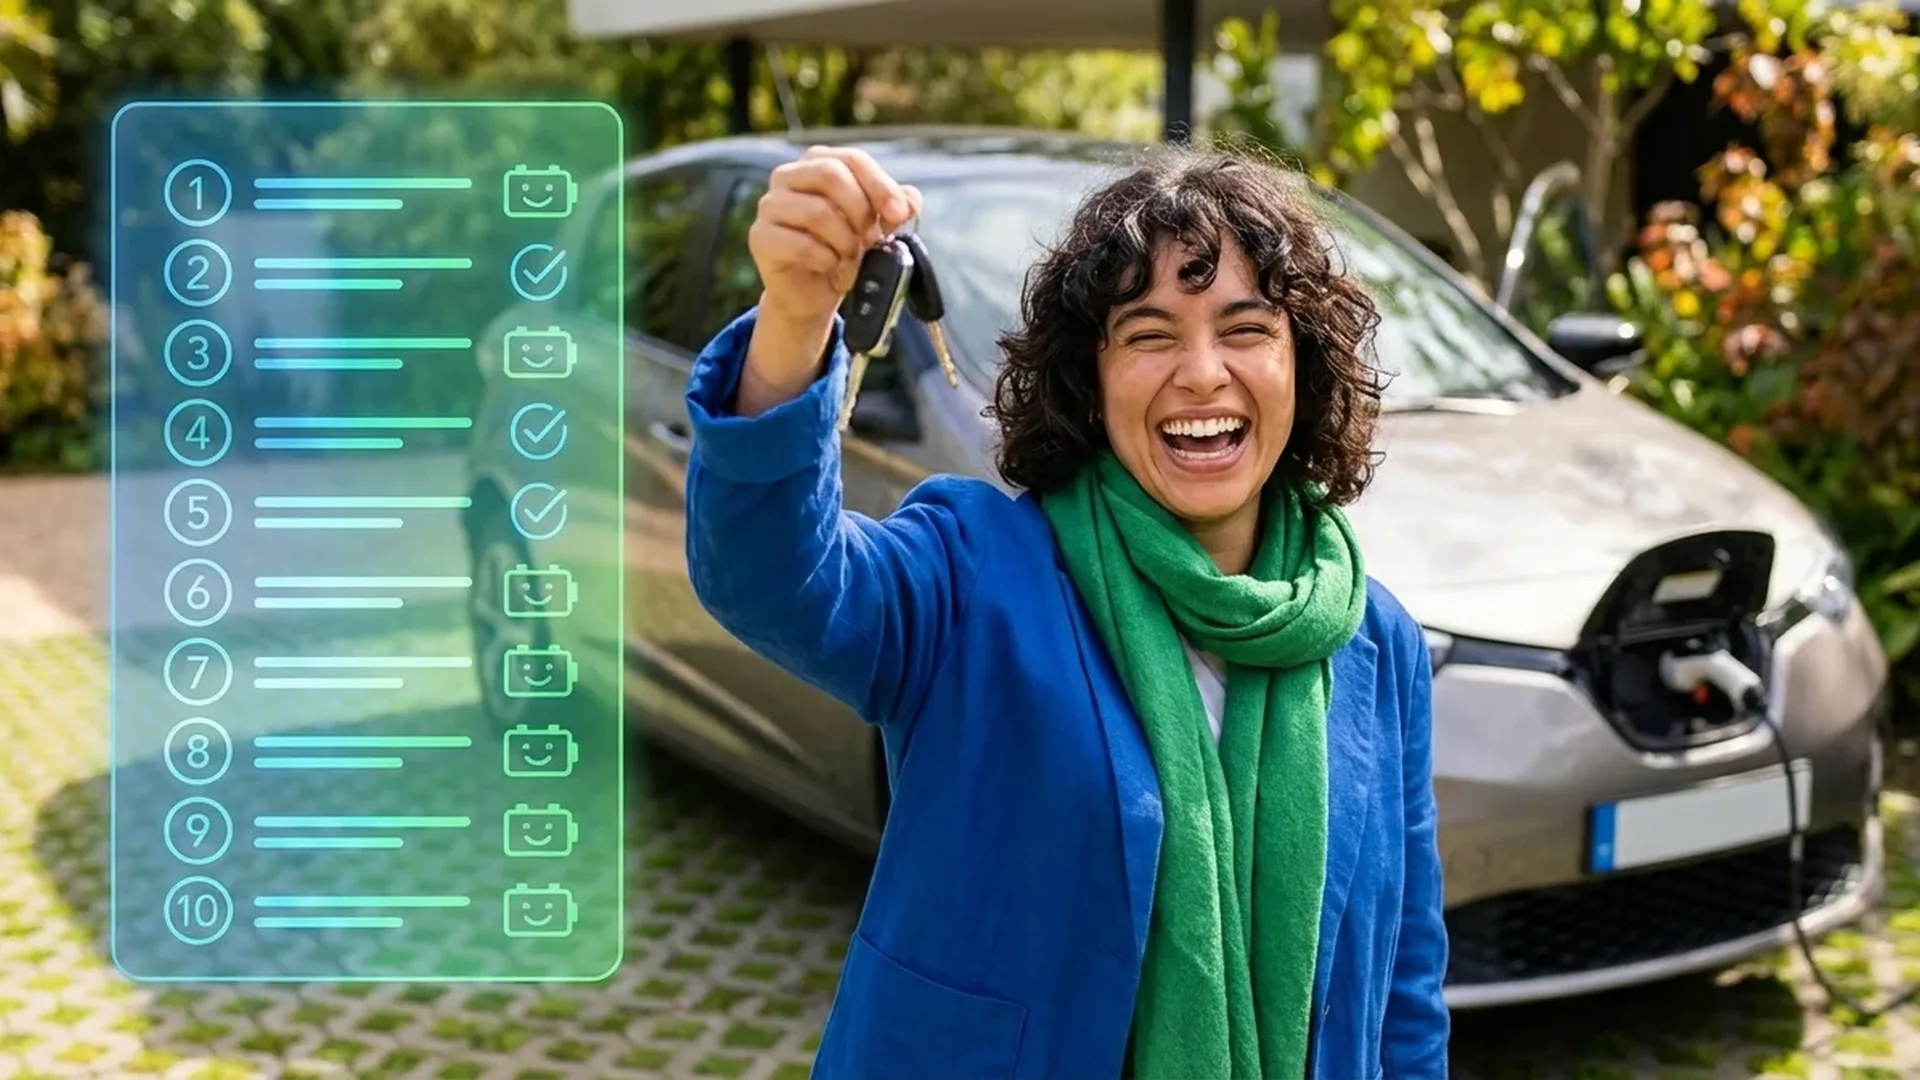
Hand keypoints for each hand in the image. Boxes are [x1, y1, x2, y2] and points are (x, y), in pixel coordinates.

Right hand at [749, 145, 922, 331]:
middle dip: (859, 211)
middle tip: (869, 240)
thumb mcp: (877, 226)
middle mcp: (788, 176)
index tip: (898, 213)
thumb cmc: (844, 250)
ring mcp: (770, 205)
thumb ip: (896, 207)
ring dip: (844, 240)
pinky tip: (830, 267)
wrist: (814, 293)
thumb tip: (909, 200)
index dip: (879, 185)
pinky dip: (825, 260)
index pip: (851, 159)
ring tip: (849, 257)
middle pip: (829, 174)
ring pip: (816, 211)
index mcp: (818, 163)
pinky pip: (800, 244)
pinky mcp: (760, 237)